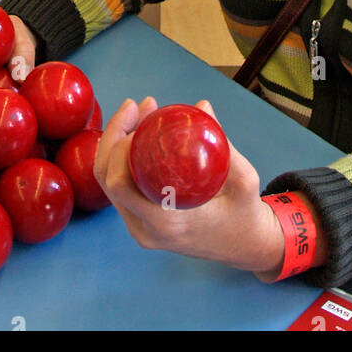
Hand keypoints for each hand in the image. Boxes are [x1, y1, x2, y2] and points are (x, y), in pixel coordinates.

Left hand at [93, 96, 285, 274]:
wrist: (244, 246)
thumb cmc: (244, 215)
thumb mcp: (245, 180)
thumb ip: (224, 145)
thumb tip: (202, 106)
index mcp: (164, 222)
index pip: (119, 184)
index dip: (118, 147)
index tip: (141, 119)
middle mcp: (144, 229)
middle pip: (107, 179)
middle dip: (113, 135)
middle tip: (136, 104)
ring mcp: (139, 227)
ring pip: (110, 181)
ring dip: (117, 143)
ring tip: (141, 111)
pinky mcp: (141, 221)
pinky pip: (122, 186)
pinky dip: (124, 157)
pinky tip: (142, 131)